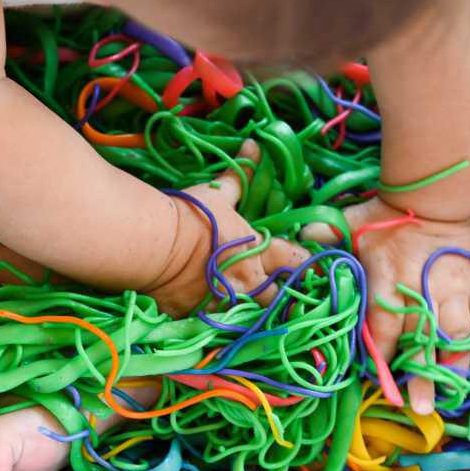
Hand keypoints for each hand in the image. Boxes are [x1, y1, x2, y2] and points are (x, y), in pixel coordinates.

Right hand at [145, 141, 309, 316]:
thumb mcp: (217, 195)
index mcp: (257, 253)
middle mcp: (247, 284)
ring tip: (243, 309)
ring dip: (249, 312)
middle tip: (282, 295)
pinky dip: (211, 320)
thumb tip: (255, 145)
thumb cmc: (192, 217)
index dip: (307, 263)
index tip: (313, 265)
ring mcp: (224, 304)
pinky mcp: (197, 317)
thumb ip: (239, 177)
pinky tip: (208, 318)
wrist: (156, 246)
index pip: (296, 260)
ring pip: (248, 317)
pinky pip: (211, 325)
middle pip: (278, 299)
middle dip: (283, 298)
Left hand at [305, 197, 469, 414]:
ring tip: (456, 388)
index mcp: (389, 276)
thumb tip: (299, 247)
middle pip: (425, 338)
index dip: (382, 354)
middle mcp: (424, 286)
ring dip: (457, 362)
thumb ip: (326, 236)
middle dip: (424, 375)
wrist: (432, 194)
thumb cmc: (385, 215)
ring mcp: (456, 286)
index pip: (384, 324)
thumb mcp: (351, 222)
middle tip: (421, 407)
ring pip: (460, 331)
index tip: (381, 378)